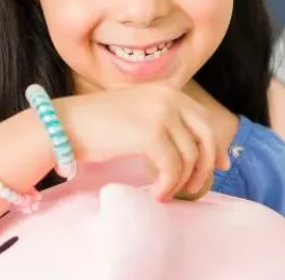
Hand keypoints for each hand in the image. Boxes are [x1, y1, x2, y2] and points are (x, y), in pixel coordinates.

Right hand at [53, 85, 231, 199]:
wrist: (65, 125)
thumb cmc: (97, 126)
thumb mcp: (137, 116)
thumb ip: (165, 125)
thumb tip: (197, 152)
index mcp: (167, 92)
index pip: (204, 120)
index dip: (215, 146)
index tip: (218, 167)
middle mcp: (168, 98)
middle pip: (206, 137)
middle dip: (206, 166)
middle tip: (194, 187)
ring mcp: (161, 114)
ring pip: (190, 156)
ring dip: (181, 181)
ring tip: (165, 192)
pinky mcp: (150, 134)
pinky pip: (173, 167)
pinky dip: (168, 185)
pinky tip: (156, 193)